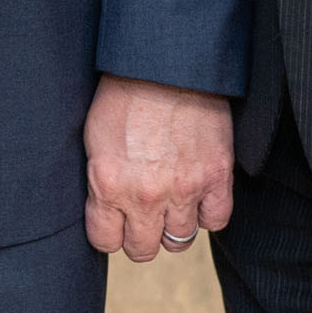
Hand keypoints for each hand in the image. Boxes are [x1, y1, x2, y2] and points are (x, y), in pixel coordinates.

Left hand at [84, 74, 233, 261]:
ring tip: (168, 201)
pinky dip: (206, 212)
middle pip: (142, 249)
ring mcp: (184, 188)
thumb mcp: (94, 137)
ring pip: (179, 241)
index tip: (113, 218)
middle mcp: (146, 195)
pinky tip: (196, 194)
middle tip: (141, 212)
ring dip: (172, 224)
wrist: (165, 63)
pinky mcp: (217, 177)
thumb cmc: (123, 93)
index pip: (105, 240)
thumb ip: (100, 181)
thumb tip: (103, 210)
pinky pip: (215, 221)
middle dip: (138, 234)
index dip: (108, 230)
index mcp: (108, 184)